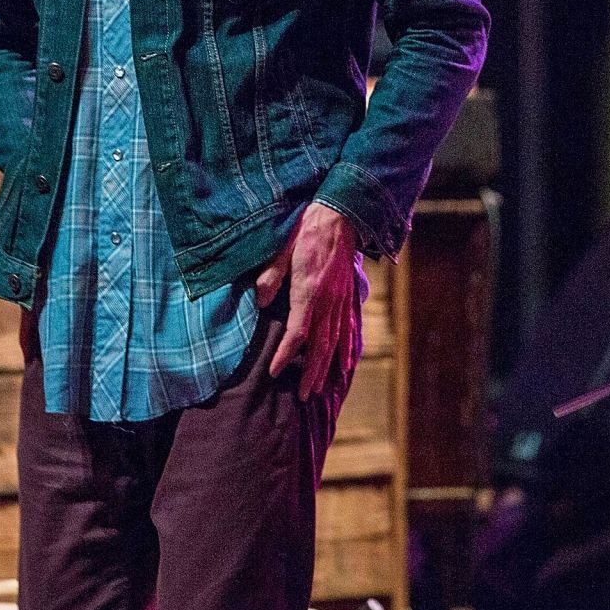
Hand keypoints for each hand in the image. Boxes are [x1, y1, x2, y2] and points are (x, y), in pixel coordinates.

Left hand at [255, 202, 363, 400]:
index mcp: (310, 290)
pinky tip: (345, 364)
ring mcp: (341, 299)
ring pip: (336, 341)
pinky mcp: (348, 295)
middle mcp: (329, 300)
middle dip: (311, 373)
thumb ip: (271, 275)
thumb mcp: (282, 246)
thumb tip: (259, 300)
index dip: (286, 355)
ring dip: (327, 367)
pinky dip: (347, 349)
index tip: (275, 372)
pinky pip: (349, 328)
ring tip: (319, 388)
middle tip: (304, 396)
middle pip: (320, 345)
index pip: (298, 333)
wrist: (341, 213)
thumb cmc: (308, 228)